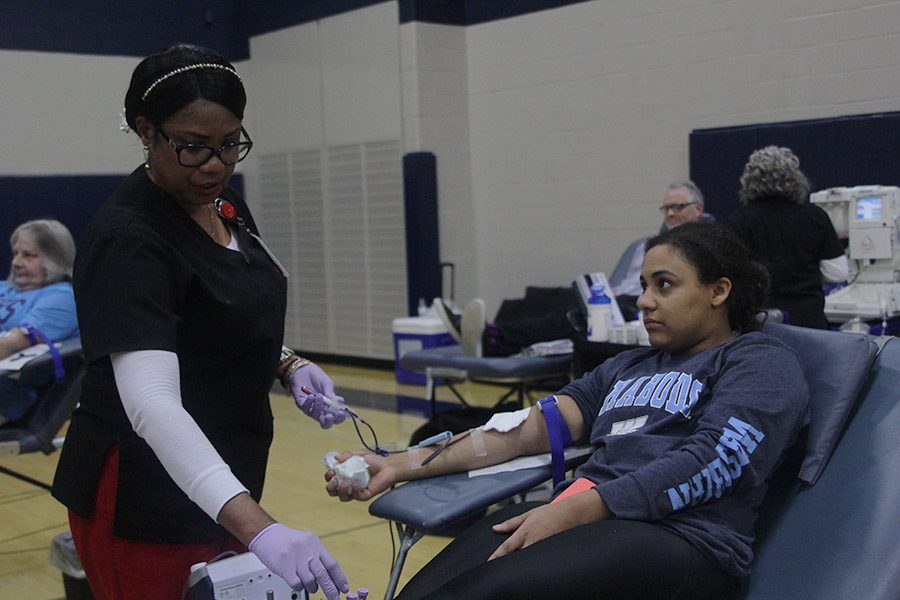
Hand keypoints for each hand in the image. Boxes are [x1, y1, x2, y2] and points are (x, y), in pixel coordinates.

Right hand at [248, 523, 348, 599]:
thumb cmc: (287, 541)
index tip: (344, 588)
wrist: (267, 534)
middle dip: (330, 589)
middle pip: (323, 574)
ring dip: (312, 587)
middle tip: (334, 597)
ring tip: (311, 587)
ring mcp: (296, 557)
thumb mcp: (307, 544)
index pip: (332, 564)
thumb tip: (330, 577)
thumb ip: (317, 557)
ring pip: (310, 580)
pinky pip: (296, 583)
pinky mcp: (284, 565)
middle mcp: (307, 550)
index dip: (339, 578)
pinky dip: (298, 587)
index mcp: (315, 544)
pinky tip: (297, 583)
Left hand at [289, 363, 347, 427]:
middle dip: (328, 421)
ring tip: (319, 395)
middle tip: (329, 416)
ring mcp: (310, 408)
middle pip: (325, 423)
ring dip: (318, 407)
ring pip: (315, 416)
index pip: (336, 417)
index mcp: (330, 406)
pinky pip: (305, 408)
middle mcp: (321, 410)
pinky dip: (309, 403)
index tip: (342, 412)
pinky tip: (311, 395)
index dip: (339, 418)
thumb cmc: (317, 376)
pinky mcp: (301, 404)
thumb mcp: (327, 383)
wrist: (303, 369)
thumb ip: (331, 393)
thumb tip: (339, 403)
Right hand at [325, 452, 395, 500]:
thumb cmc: (374, 461)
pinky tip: (355, 484)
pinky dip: (354, 491)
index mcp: (344, 475)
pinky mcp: (364, 495)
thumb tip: (336, 458)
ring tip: (343, 484)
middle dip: (330, 487)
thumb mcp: (359, 455)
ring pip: (343, 497)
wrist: (387, 467)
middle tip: (334, 479)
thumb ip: (347, 455)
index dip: (328, 476)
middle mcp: (348, 484)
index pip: (331, 479)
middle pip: (333, 491)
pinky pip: (356, 497)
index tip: (331, 471)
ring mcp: (356, 491)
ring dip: (340, 492)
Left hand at [488, 491, 609, 559]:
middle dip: (508, 561)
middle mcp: (532, 542)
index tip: (489, 562)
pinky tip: (529, 561)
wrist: (570, 514)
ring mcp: (540, 548)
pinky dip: (531, 560)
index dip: (497, 556)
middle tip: (500, 563)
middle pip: (515, 557)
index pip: (507, 548)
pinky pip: (537, 558)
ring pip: (526, 559)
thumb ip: (511, 523)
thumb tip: (496, 528)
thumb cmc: (549, 513)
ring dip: (520, 561)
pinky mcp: (548, 552)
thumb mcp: (527, 514)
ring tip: (514, 562)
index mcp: (524, 532)